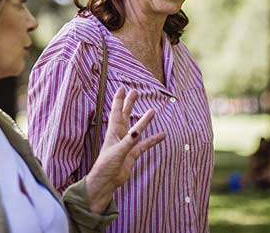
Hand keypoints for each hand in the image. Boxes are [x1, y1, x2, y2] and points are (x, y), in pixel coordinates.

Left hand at [84, 87, 165, 212]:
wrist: (107, 182)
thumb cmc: (106, 166)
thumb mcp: (117, 152)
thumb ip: (128, 142)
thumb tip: (137, 131)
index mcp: (113, 132)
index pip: (116, 112)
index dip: (119, 100)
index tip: (122, 88)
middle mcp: (120, 135)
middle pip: (126, 115)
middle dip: (130, 104)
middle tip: (135, 92)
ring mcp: (127, 144)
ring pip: (137, 128)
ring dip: (144, 120)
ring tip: (153, 111)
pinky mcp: (133, 154)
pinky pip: (145, 145)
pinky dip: (153, 140)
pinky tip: (162, 135)